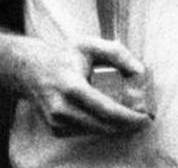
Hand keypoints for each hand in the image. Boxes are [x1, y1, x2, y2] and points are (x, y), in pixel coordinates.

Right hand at [17, 36, 151, 137]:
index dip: (128, 116)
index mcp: (71, 86)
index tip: (145, 117)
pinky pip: (86, 132)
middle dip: (127, 124)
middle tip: (143, 118)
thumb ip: (117, 54)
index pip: (105, 109)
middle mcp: (61, 108)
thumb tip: (140, 72)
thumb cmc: (64, 55)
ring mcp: (56, 122)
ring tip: (128, 113)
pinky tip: (106, 115)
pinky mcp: (55, 130)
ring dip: (116, 126)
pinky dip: (100, 126)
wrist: (31, 70)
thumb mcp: (90, 45)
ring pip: (96, 131)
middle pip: (103, 125)